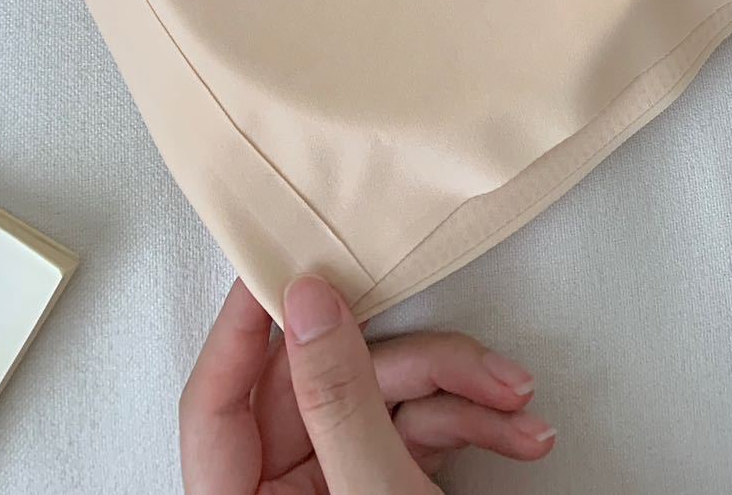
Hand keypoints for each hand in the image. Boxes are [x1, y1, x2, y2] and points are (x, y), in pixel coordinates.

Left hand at [180, 273, 557, 493]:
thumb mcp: (375, 494)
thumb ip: (337, 397)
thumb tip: (306, 303)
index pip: (214, 402)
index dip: (240, 327)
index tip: (276, 260)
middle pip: (324, 387)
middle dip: (414, 363)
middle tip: (464, 348)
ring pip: (384, 401)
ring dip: (462, 392)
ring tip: (516, 403)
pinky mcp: (384, 491)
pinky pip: (416, 431)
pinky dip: (472, 422)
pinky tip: (515, 432)